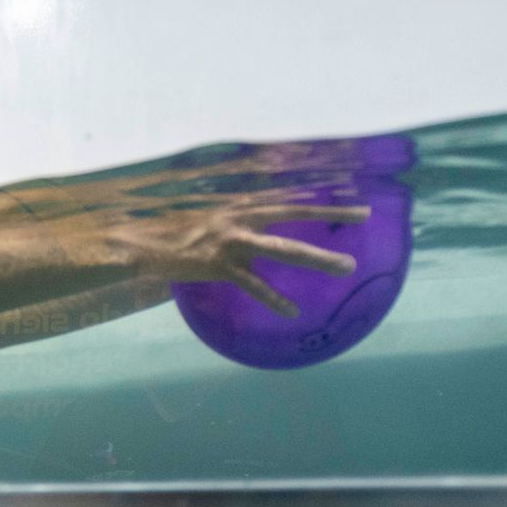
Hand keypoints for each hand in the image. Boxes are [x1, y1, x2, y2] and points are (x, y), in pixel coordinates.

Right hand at [117, 199, 369, 317]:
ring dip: (317, 257)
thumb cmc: (175, 235)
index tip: (350, 194)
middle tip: (364, 215)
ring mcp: (232, 240)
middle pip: (296, 212)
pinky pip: (254, 284)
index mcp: (242, 204)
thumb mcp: (212, 221)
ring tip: (346, 267)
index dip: (320, 195)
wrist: (142, 244)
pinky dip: (274, 299)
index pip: (289, 197)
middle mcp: (241, 216)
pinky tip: (292, 312)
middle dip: (332, 212)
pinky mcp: (219, 264)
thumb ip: (239, 227)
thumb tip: (260, 243)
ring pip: (283, 248)